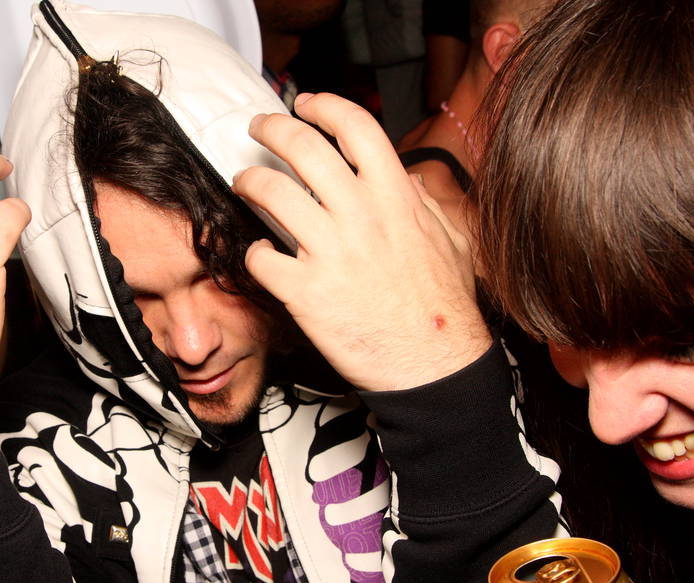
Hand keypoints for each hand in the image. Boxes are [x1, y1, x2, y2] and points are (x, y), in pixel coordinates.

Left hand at [233, 93, 490, 391]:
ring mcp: (330, 252)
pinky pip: (261, 258)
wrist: (434, 366)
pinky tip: (259, 255)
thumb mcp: (450, 240)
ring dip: (248, 182)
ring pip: (269, 193)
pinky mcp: (305, 292)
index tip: (305, 104)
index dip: (324, 107)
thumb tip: (404, 180)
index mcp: (395, 197)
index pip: (355, 127)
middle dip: (271, 129)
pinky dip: (252, 252)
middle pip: (302, 147)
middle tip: (258, 130)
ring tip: (243, 185)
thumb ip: (423, 203)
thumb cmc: (443, 308)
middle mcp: (360, 215)